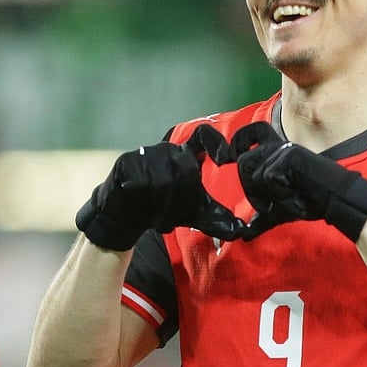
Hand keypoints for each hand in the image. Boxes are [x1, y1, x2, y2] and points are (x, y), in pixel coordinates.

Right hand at [75, 125, 246, 250]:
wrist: (125, 216)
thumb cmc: (163, 208)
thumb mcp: (194, 215)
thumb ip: (217, 220)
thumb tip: (241, 231)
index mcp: (186, 156)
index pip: (204, 136)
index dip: (217, 143)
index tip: (228, 159)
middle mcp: (167, 150)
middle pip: (186, 168)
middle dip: (184, 198)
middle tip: (177, 218)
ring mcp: (145, 154)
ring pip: (162, 180)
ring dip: (164, 208)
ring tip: (161, 221)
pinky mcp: (125, 164)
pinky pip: (140, 183)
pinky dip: (146, 204)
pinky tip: (144, 213)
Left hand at [235, 129, 366, 240]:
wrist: (335, 200)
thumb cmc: (309, 201)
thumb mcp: (280, 210)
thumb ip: (262, 217)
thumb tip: (244, 235)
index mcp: (275, 152)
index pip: (252, 132)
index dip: (238, 139)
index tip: (228, 156)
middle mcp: (278, 146)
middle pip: (243, 163)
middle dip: (251, 190)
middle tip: (272, 203)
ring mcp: (283, 149)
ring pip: (255, 174)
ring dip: (267, 194)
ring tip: (289, 196)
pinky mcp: (289, 155)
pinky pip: (268, 178)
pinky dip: (279, 193)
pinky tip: (296, 192)